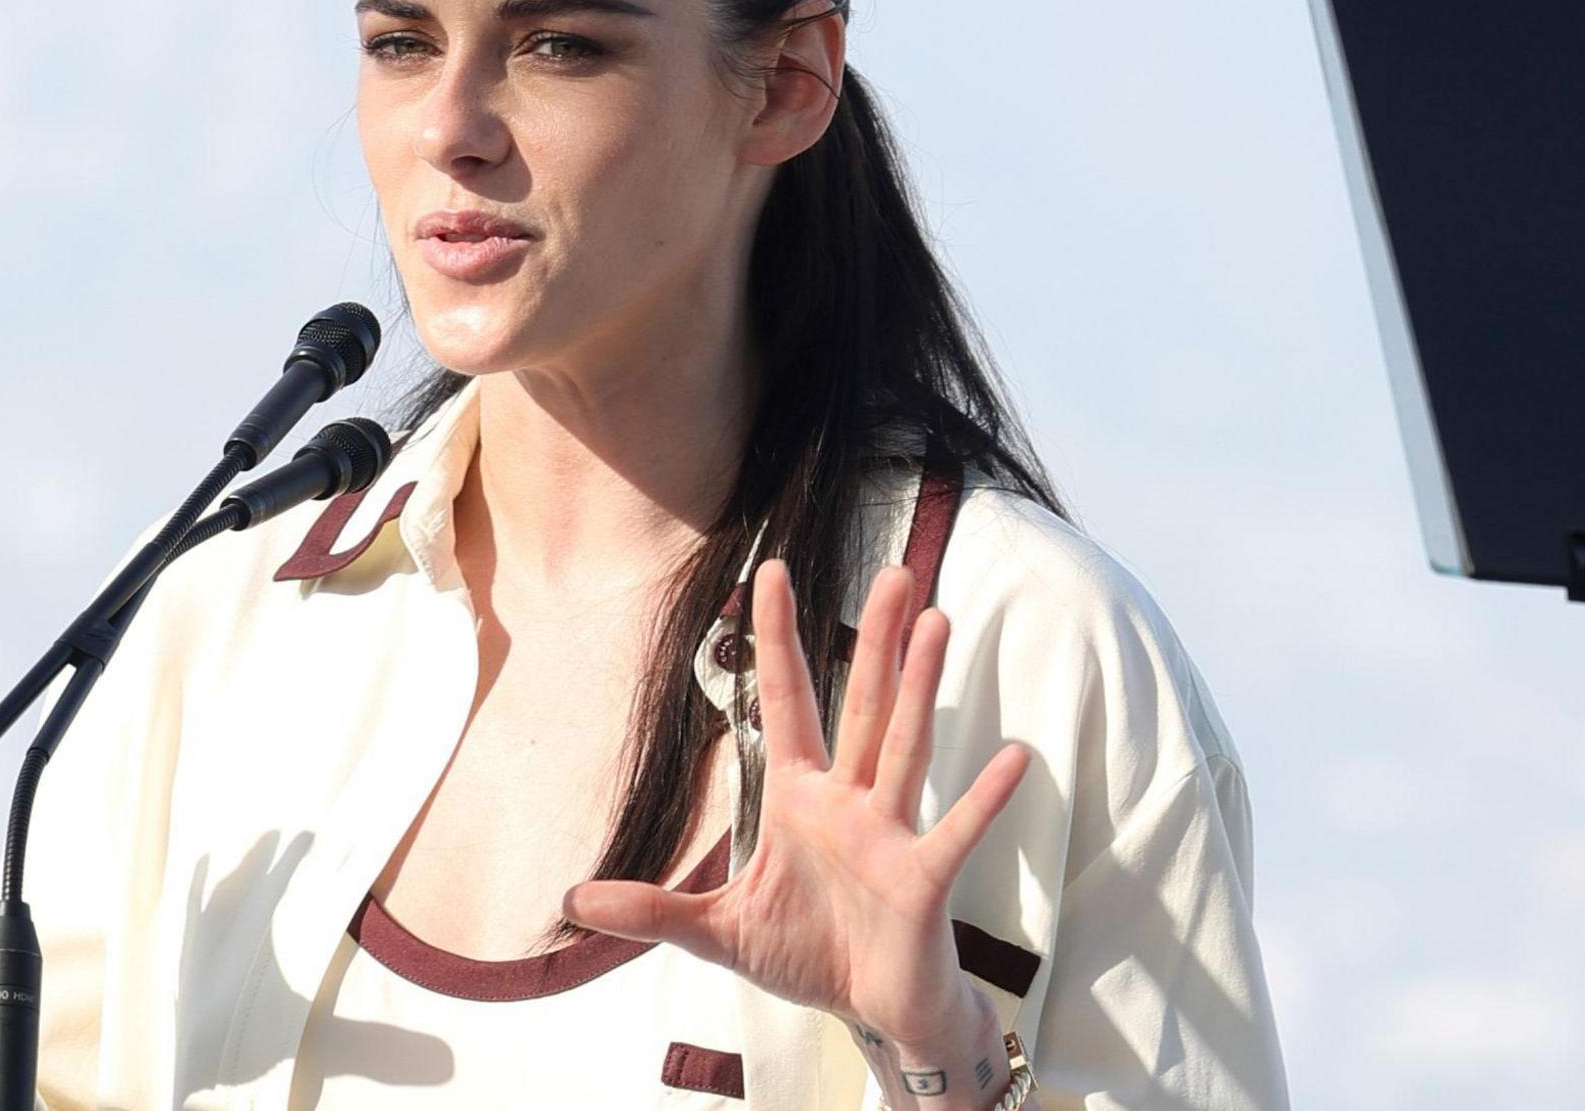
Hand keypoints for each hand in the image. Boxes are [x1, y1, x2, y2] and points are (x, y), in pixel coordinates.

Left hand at [564, 556, 1029, 1049]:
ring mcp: (889, 834)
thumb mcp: (716, 931)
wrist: (870, 1013)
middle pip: (860, 704)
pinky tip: (1015, 757)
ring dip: (920, 688)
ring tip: (936, 622)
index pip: (785, 700)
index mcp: (798, 799)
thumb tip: (569, 900)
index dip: (775, 640)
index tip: (772, 570)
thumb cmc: (807, 956)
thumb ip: (649, 910)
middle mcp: (847, 801)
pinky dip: (984, 798)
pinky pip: (954, 832)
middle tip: (894, 570)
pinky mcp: (921, 880)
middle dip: (874, 640)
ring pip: (903, 747)